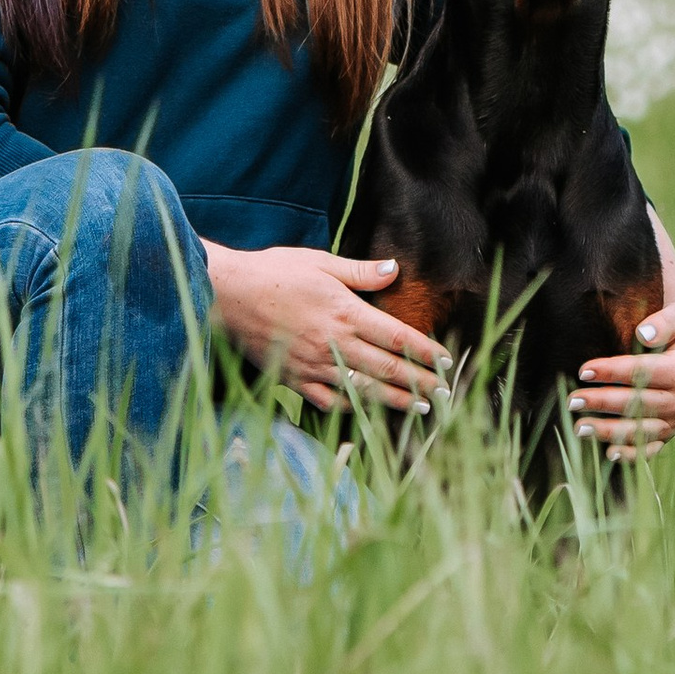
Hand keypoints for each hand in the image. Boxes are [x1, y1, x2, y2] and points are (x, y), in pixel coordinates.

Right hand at [204, 243, 452, 414]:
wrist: (227, 296)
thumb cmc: (274, 272)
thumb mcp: (320, 261)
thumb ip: (360, 271)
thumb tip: (394, 271)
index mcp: (345, 312)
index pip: (397, 337)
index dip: (425, 351)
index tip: (447, 361)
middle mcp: (334, 343)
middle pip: (388, 369)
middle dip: (420, 382)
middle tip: (445, 393)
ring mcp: (314, 366)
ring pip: (364, 390)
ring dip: (396, 401)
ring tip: (421, 409)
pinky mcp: (294, 380)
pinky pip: (330, 401)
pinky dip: (353, 409)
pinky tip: (369, 411)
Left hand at [575, 286, 674, 460]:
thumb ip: (665, 322)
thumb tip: (643, 333)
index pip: (641, 373)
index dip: (612, 372)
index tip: (583, 370)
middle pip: (635, 404)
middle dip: (602, 403)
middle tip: (572, 401)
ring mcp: (673, 422)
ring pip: (638, 431)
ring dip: (608, 432)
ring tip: (579, 428)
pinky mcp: (667, 435)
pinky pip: (648, 450)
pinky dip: (630, 455)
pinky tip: (608, 454)